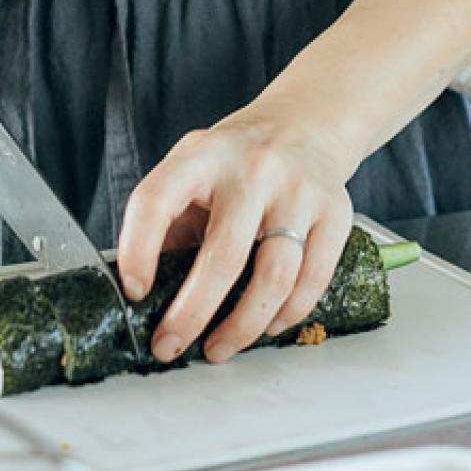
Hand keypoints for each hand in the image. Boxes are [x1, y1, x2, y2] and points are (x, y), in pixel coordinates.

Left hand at [115, 104, 355, 364]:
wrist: (305, 124)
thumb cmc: (236, 161)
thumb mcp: (191, 169)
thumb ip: (168, 220)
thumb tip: (142, 293)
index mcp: (203, 156)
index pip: (157, 200)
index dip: (138, 251)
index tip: (134, 292)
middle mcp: (253, 168)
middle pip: (223, 255)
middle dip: (191, 314)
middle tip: (169, 346)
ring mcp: (299, 190)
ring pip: (275, 276)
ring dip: (242, 326)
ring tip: (218, 347)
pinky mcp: (336, 212)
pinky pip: (313, 279)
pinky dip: (288, 314)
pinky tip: (267, 326)